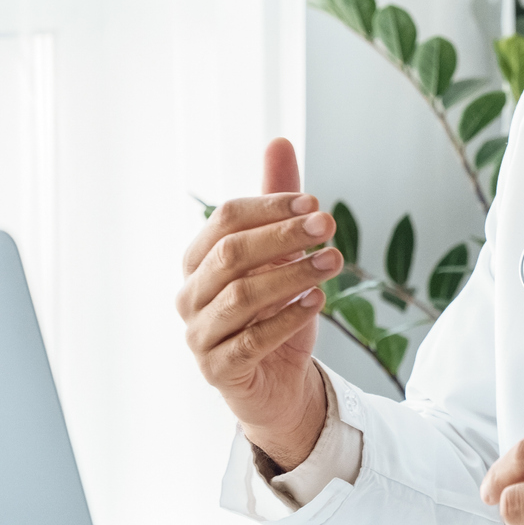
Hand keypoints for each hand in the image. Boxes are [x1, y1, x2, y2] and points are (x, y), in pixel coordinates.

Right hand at [176, 138, 337, 468]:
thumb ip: (276, 205)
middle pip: (231, 253)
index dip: (271, 207)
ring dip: (292, 275)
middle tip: (329, 226)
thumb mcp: (281, 255)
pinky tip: (317, 302)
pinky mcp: (217, 370)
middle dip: (283, 236)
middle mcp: (190, 294)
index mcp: (198, 258)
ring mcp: (199, 334)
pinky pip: (251, 341)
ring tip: (333, 263)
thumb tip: (279, 141)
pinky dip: (286, 318)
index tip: (315, 203)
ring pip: (241, 296)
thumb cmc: (274, 313)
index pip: (225, 218)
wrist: (279, 383)